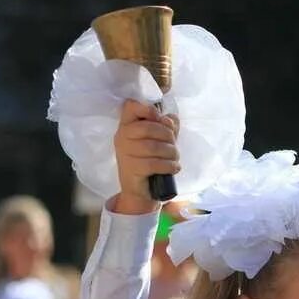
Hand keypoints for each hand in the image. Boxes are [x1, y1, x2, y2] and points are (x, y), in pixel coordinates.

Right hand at [112, 99, 179, 214]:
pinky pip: (154, 164)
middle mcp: (122, 136)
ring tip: (175, 158)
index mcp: (127, 125)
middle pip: (148, 127)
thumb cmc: (150, 161)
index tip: (159, 118)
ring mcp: (125, 153)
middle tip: (174, 146)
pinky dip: (169, 166)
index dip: (148, 109)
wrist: (140, 191)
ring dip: (172, 152)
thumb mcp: (159, 141)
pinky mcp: (131, 169)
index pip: (130, 106)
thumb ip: (166, 127)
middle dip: (168, 136)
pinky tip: (174, 167)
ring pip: (154, 146)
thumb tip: (172, 118)